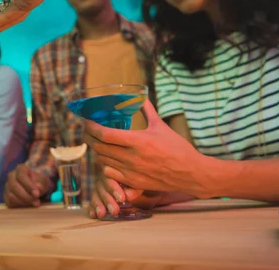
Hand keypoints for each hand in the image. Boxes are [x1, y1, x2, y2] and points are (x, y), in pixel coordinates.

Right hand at [4, 164, 51, 207]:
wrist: (35, 189)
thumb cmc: (39, 182)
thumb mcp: (44, 181)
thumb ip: (41, 183)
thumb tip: (38, 187)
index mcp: (21, 168)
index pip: (21, 176)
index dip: (29, 185)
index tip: (37, 193)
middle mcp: (11, 176)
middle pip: (14, 186)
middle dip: (26, 196)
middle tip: (36, 202)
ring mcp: (7, 186)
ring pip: (11, 195)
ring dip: (24, 202)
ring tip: (34, 203)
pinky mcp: (6, 196)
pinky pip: (9, 202)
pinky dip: (19, 205)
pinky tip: (28, 204)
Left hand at [87, 100, 210, 197]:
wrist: (191, 173)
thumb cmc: (177, 148)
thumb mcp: (161, 126)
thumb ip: (148, 110)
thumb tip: (141, 96)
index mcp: (138, 141)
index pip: (105, 134)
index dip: (92, 128)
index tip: (87, 122)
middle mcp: (132, 157)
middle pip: (99, 148)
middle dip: (89, 138)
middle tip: (87, 131)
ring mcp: (132, 171)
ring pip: (103, 161)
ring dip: (96, 151)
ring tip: (96, 142)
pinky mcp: (134, 183)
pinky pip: (110, 174)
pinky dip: (105, 165)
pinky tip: (108, 158)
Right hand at [88, 158, 143, 218]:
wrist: (134, 180)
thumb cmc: (137, 179)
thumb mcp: (138, 182)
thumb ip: (134, 188)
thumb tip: (128, 196)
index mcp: (113, 170)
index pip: (110, 178)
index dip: (114, 188)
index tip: (121, 199)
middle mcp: (103, 177)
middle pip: (102, 187)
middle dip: (108, 200)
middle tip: (114, 211)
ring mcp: (99, 186)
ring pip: (96, 194)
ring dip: (98, 205)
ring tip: (101, 214)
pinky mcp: (96, 196)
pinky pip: (92, 201)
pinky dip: (92, 208)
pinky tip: (93, 215)